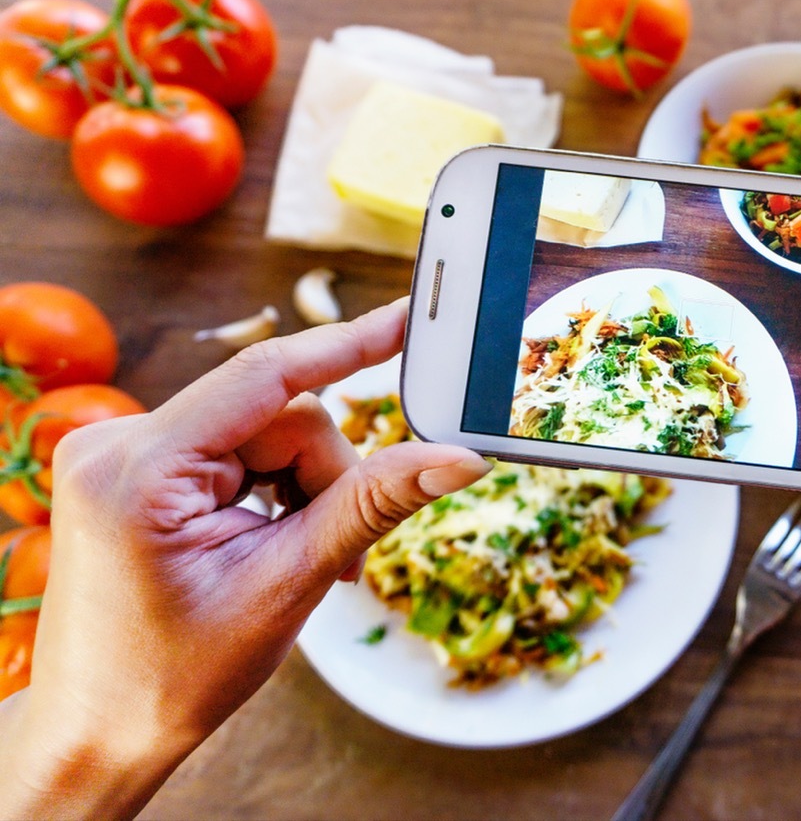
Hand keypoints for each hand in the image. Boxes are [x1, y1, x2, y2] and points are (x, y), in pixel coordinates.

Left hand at [0, 300, 491, 818]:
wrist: (100, 728)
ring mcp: (124, 453)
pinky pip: (236, 449)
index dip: (347, 344)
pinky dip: (273, 491)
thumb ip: (373, 504)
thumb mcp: (288, 584)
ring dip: (302, 490)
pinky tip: (270, 541)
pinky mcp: (138, 468)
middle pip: (275, 416)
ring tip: (302, 563)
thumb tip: (455, 458)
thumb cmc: (174, 674)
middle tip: (342, 554)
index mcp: (140, 469)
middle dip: (324, 478)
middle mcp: (119, 443)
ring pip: (263, 433)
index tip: (409, 317)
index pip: (264, 376)